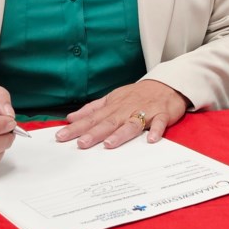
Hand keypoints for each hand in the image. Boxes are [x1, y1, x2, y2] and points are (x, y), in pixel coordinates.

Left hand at [56, 79, 188, 148]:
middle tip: (81, 143)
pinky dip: (156, 130)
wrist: (167, 84)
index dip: (77, 127)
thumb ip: (92, 109)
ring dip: (121, 133)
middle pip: (109, 122)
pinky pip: (159, 123)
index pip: (92, 118)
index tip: (62, 136)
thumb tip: (71, 117)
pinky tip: (151, 139)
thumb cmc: (138, 94)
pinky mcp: (162, 114)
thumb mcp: (112, 98)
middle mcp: (126, 109)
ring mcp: (144, 111)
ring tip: (109, 144)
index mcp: (114, 106)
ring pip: (131, 123)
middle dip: (94, 133)